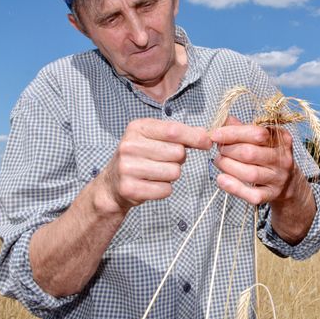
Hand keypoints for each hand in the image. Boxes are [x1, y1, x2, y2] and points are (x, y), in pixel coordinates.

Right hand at [96, 118, 211, 212]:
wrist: (112, 184)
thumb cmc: (139, 157)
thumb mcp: (154, 138)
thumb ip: (179, 134)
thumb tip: (204, 134)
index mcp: (137, 128)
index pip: (174, 130)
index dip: (195, 137)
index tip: (207, 142)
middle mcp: (129, 145)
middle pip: (178, 153)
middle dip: (178, 159)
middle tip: (164, 160)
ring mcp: (127, 167)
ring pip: (174, 172)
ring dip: (171, 175)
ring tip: (156, 172)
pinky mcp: (130, 188)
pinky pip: (166, 190)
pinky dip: (164, 189)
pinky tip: (151, 184)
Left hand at [211, 116, 297, 204]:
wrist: (288, 181)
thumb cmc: (269, 154)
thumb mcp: (262, 138)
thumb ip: (243, 128)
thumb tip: (223, 119)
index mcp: (281, 138)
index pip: (256, 133)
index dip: (232, 133)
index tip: (215, 134)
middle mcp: (283, 158)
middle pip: (250, 153)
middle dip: (228, 150)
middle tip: (219, 149)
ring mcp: (278, 178)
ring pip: (250, 173)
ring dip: (228, 167)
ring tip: (219, 161)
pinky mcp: (272, 195)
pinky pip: (252, 194)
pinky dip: (233, 187)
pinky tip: (222, 179)